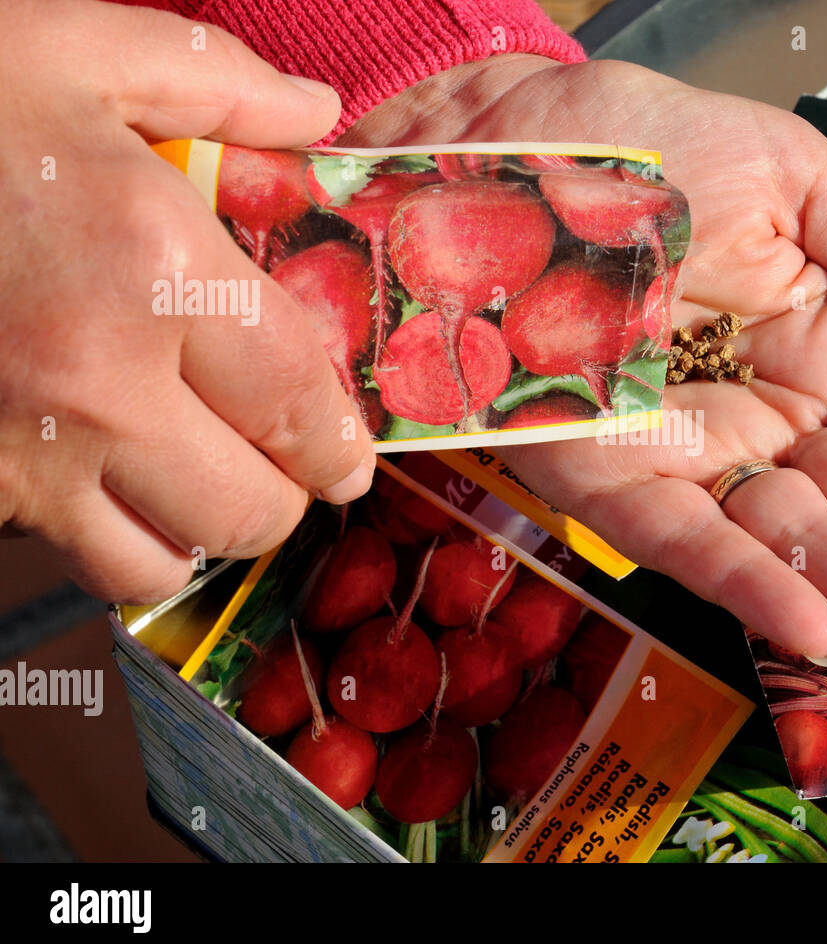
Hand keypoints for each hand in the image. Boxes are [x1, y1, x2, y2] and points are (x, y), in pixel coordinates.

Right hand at [0, 0, 374, 602]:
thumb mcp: (73, 51)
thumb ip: (217, 82)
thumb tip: (318, 113)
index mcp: (156, 272)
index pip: (298, 403)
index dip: (340, 443)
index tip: (348, 456)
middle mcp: (99, 385)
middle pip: (249, 510)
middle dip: (284, 493)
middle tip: (279, 460)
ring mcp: (18, 452)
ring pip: (161, 564)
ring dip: (198, 532)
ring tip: (196, 477)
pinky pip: (70, 560)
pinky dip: (109, 540)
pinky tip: (105, 479)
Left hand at [340, 55, 826, 674]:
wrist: (503, 143)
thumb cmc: (643, 142)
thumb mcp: (795, 172)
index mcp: (820, 343)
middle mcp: (766, 411)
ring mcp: (690, 451)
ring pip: (796, 541)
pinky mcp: (607, 477)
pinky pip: (686, 541)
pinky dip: (748, 585)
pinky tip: (818, 633)